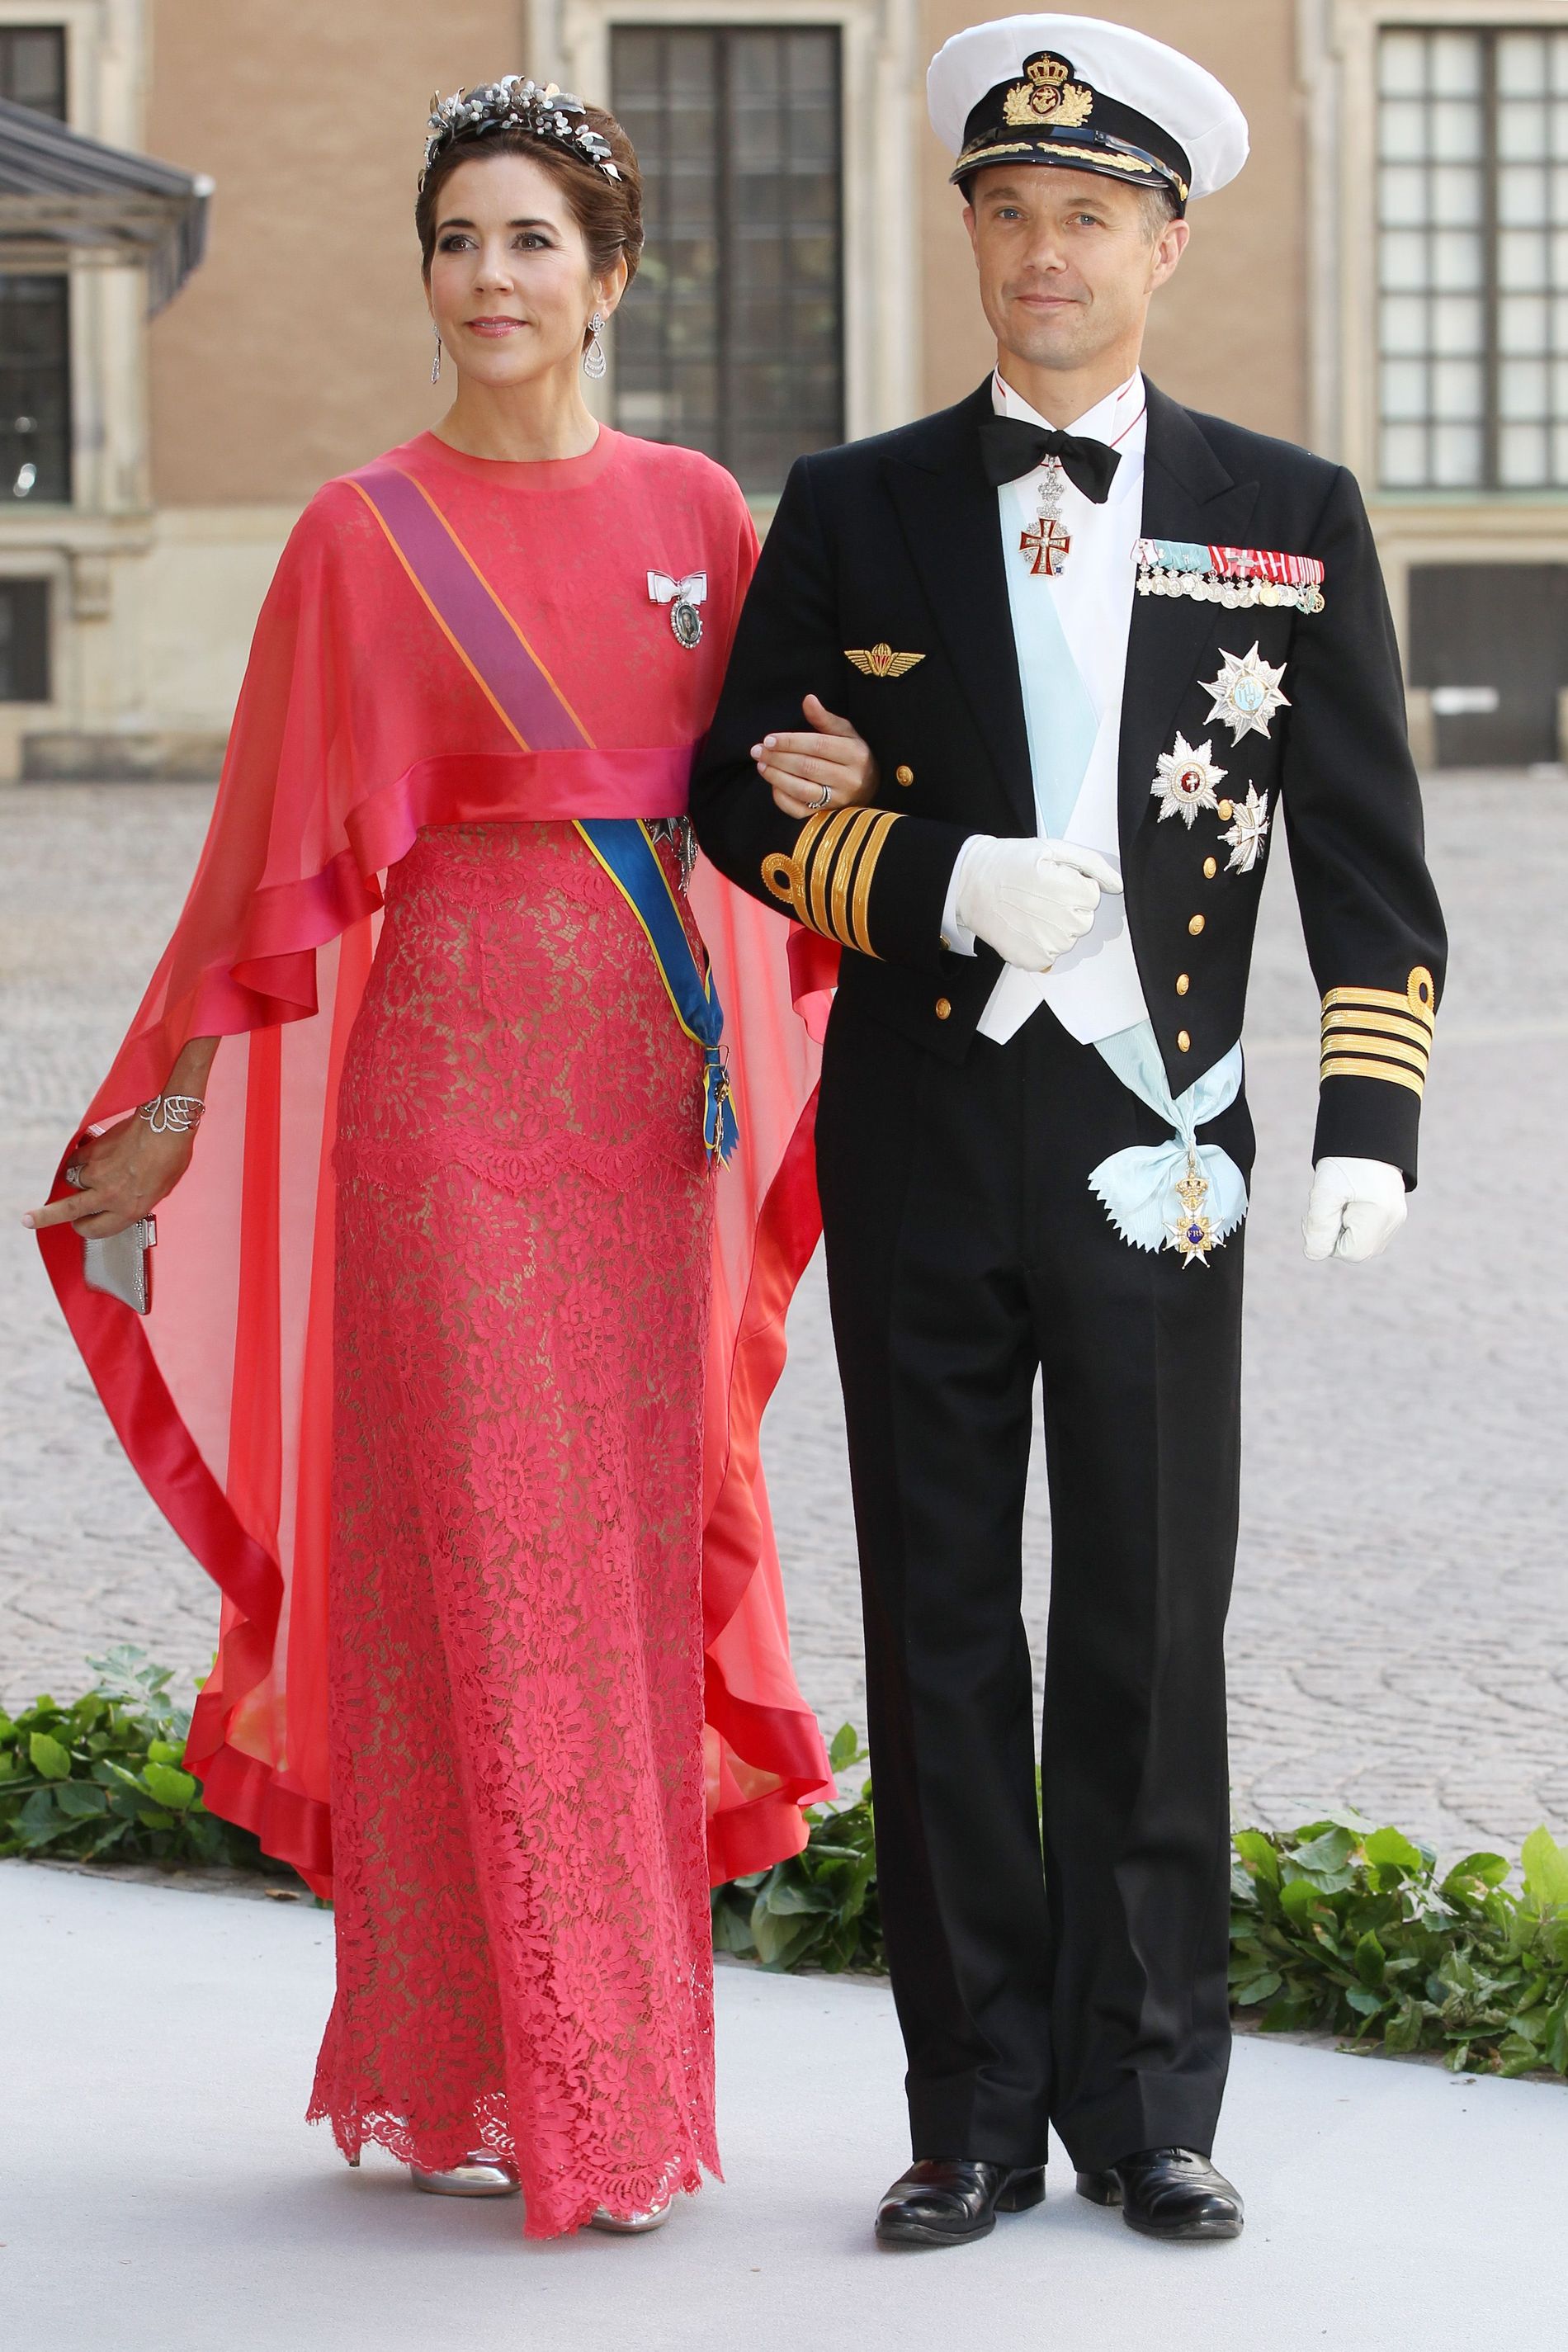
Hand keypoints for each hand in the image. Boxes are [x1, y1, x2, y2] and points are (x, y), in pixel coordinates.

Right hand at [23, 1111, 193, 1240]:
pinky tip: (92, 1155)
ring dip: (79, 1179)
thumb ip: (137, 1200)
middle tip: (28, 1220)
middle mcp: (109, 1196)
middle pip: (68, 1212)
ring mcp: (96, 1174)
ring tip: (99, 1170)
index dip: (86, 1228)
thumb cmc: (171, 1157)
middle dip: (45, 1217)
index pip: (96, 1230)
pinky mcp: (90, 1153)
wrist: (167, 1126)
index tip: (80, 1226)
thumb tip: (125, 1200)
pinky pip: (75, 1162)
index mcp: (130, 1210)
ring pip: (73, 1182)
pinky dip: (79, 1161)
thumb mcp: (161, 1191)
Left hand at [753, 694, 878, 818]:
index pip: (818, 746)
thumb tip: (808, 699)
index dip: (790, 742)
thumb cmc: (853, 755)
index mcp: (855, 754)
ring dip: (777, 777)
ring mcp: (839, 801)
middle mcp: (849, 779)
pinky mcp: (828, 816)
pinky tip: (773, 785)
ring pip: (802, 790)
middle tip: (757, 751)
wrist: (872, 788)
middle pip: (807, 767)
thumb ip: (825, 718)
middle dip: (778, 758)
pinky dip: (782, 799)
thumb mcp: (845, 733)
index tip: (769, 739)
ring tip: (761, 765)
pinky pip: (800, 811)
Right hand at [953, 835, 1123, 970]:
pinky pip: (1051, 957)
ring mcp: (1049, 945)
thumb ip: (1092, 864)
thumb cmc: (1011, 862)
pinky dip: (1040, 946)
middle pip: (1084, 921)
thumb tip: (1117, 886)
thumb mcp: (1053, 848)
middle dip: (1068, 909)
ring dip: (1055, 929)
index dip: (1073, 888)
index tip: (1052, 882)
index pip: (1093, 897)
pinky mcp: (1033, 960)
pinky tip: (1023, 928)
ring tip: (1029, 912)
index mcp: (1072, 892)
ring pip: (1068, 941)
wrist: (970, 883)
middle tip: (1040, 897)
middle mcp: (1064, 922)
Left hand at [1301, 1156, 1406, 1261]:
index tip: (1321, 1213)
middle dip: (1335, 1234)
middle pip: (1357, 1251)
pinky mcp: (1393, 1214)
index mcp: (1380, 1215)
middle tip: (1326, 1206)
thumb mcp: (1324, 1192)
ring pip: (1362, 1243)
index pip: (1349, 1253)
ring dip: (1343, 1229)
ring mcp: (1396, 1219)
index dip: (1328, 1239)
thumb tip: (1313, 1254)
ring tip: (1339, 1201)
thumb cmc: (1345, 1161)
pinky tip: (1348, 1202)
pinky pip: (1368, 1233)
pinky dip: (1353, 1223)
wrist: (1368, 1133)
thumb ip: (1318, 1226)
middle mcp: (1393, 1221)